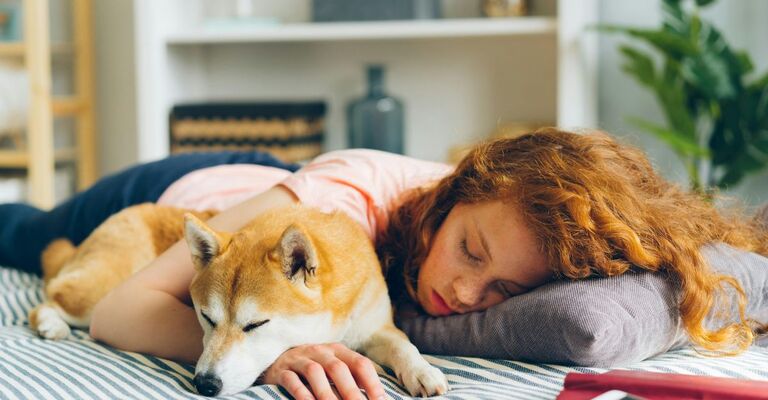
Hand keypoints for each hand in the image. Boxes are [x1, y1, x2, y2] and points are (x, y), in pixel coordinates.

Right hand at [260, 343, 384, 399]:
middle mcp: (320, 351)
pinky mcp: (282, 370)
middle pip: (338, 368)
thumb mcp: (334, 369)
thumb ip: (352, 380)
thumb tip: (379, 399)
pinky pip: (292, 380)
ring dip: (327, 393)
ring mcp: (300, 359)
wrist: (276, 362)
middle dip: (351, 391)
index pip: (360, 363)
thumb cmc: (314, 371)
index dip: (372, 383)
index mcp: (338, 351)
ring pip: (315, 372)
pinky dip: (302, 393)